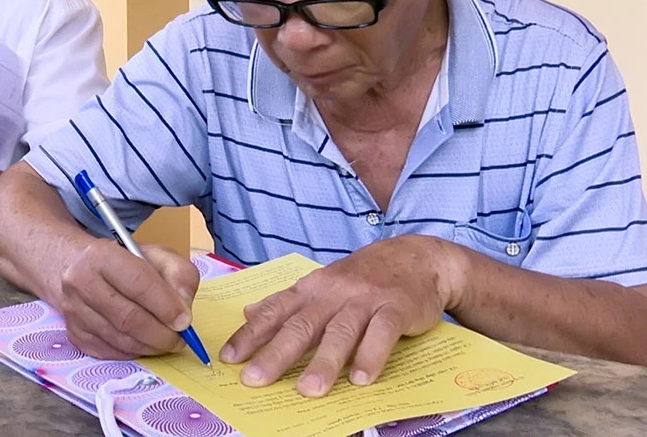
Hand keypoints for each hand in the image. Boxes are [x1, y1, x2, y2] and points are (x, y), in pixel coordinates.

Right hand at [52, 239, 199, 359]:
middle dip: (161, 334)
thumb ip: (178, 274)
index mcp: (101, 255)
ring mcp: (73, 311)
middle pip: (128, 318)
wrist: (73, 265)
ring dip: (150, 346)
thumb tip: (184, 310)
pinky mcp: (73, 333)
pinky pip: (109, 352)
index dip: (166, 306)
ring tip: (166, 342)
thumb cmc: (120, 259)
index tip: (185, 321)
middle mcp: (81, 283)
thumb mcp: (155, 254)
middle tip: (180, 340)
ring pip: (120, 340)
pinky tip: (144, 343)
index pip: (139, 284)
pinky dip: (133, 352)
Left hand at [221, 235, 464, 396]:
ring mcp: (365, 299)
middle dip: (275, 354)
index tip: (229, 358)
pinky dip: (371, 355)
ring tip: (308, 390)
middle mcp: (334, 292)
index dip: (250, 334)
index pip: (275, 311)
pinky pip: (382, 333)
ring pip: (340, 332)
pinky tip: (361, 379)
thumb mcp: (322, 283)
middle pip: (301, 325)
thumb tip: (249, 313)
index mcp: (312, 288)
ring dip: (323, 362)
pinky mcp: (396, 307)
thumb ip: (288, 302)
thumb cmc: (364, 277)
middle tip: (255, 379)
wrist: (418, 257)